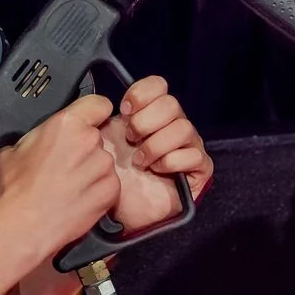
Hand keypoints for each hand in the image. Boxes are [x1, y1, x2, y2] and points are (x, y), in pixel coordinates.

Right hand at [0, 93, 119, 270]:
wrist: (26, 224)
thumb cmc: (18, 189)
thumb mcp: (14, 149)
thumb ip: (36, 136)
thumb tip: (39, 138)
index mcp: (67, 123)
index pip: (98, 104)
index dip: (93, 112)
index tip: (89, 120)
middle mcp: (90, 141)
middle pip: (97, 137)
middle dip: (84, 148)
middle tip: (66, 164)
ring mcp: (103, 166)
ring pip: (103, 161)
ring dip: (92, 170)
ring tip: (69, 186)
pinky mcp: (112, 190)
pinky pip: (109, 184)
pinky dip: (98, 190)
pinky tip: (78, 198)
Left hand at [100, 76, 212, 234]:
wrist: (115, 209)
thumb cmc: (108, 175)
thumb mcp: (96, 138)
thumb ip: (98, 114)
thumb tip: (100, 99)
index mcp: (149, 114)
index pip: (158, 86)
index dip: (142, 94)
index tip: (124, 110)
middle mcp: (171, 126)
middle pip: (171, 104)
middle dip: (146, 121)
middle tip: (130, 139)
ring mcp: (187, 147)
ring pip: (183, 128)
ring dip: (156, 145)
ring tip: (140, 162)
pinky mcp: (198, 171)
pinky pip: (195, 156)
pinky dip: (172, 162)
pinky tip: (157, 170)